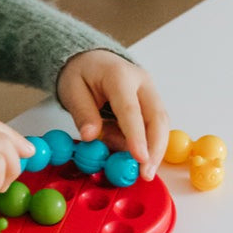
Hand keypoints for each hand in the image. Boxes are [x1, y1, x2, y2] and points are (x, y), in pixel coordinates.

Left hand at [56, 50, 168, 179]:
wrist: (90, 59)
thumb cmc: (80, 73)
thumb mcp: (71, 90)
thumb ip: (83, 113)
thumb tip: (91, 137)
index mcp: (119, 76)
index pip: (130, 110)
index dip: (136, 136)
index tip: (139, 158)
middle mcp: (142, 82)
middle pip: (157, 118)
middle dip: (155, 148)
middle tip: (146, 173)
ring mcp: (150, 92)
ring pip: (161, 123)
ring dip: (155, 149)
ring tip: (141, 171)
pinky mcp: (151, 102)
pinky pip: (154, 125)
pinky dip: (148, 143)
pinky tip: (137, 158)